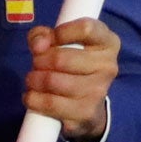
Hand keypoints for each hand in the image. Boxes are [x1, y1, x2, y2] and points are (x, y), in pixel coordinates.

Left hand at [25, 17, 118, 141]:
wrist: (88, 103)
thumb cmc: (73, 63)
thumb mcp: (59, 41)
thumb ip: (44, 35)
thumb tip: (38, 45)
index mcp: (107, 42)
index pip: (86, 29)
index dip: (61, 33)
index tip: (50, 40)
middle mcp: (108, 66)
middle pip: (62, 58)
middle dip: (39, 60)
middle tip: (36, 64)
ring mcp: (99, 91)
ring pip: (53, 81)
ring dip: (34, 80)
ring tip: (33, 79)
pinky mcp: (87, 112)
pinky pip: (51, 104)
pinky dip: (34, 99)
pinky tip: (32, 96)